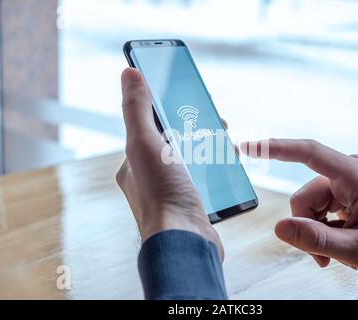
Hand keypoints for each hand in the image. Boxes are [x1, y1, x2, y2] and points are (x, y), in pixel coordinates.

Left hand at [116, 68, 223, 258]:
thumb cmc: (162, 194)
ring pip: (193, 161)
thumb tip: (129, 73)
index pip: (150, 127)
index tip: (188, 97)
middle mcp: (151, 178)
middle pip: (175, 143)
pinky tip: (229, 163)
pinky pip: (205, 179)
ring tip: (225, 139)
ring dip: (208, 147)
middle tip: (216, 119)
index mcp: (135, 163)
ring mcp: (172, 192)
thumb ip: (136, 109)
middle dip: (195, 128)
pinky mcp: (193, 204)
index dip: (169, 109)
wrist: (186, 242)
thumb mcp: (145, 145)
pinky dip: (216, 168)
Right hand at [241, 139, 357, 278]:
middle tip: (322, 255)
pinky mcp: (340, 193)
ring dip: (312, 232)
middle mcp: (347, 173)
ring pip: (305, 207)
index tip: (249, 147)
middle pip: (303, 197)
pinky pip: (314, 210)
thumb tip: (279, 227)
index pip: (308, 153)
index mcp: (355, 175)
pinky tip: (333, 245)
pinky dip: (317, 230)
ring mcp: (343, 183)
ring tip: (331, 253)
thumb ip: (318, 239)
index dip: (276, 148)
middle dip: (306, 228)